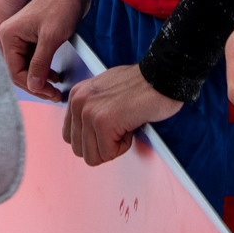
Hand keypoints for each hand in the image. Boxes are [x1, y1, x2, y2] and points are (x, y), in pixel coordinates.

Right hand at [0, 0, 86, 101]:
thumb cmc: (61, 7)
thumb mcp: (51, 37)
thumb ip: (40, 63)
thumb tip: (33, 86)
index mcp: (9, 34)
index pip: (15, 72)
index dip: (33, 86)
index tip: (51, 93)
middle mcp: (11, 36)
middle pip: (20, 71)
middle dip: (37, 85)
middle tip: (54, 95)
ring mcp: (21, 37)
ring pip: (27, 67)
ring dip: (40, 79)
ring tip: (56, 88)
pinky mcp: (31, 38)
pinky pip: (33, 60)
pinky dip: (43, 70)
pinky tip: (54, 76)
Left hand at [64, 63, 180, 165]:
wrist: (162, 76)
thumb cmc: (141, 84)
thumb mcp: (105, 92)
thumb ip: (92, 109)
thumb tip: (87, 134)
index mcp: (76, 95)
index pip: (70, 137)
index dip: (94, 140)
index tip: (110, 128)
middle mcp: (78, 101)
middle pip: (79, 150)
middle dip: (102, 146)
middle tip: (120, 128)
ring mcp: (89, 112)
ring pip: (92, 156)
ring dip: (113, 147)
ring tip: (125, 125)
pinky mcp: (103, 122)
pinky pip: (108, 154)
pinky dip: (124, 146)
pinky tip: (131, 126)